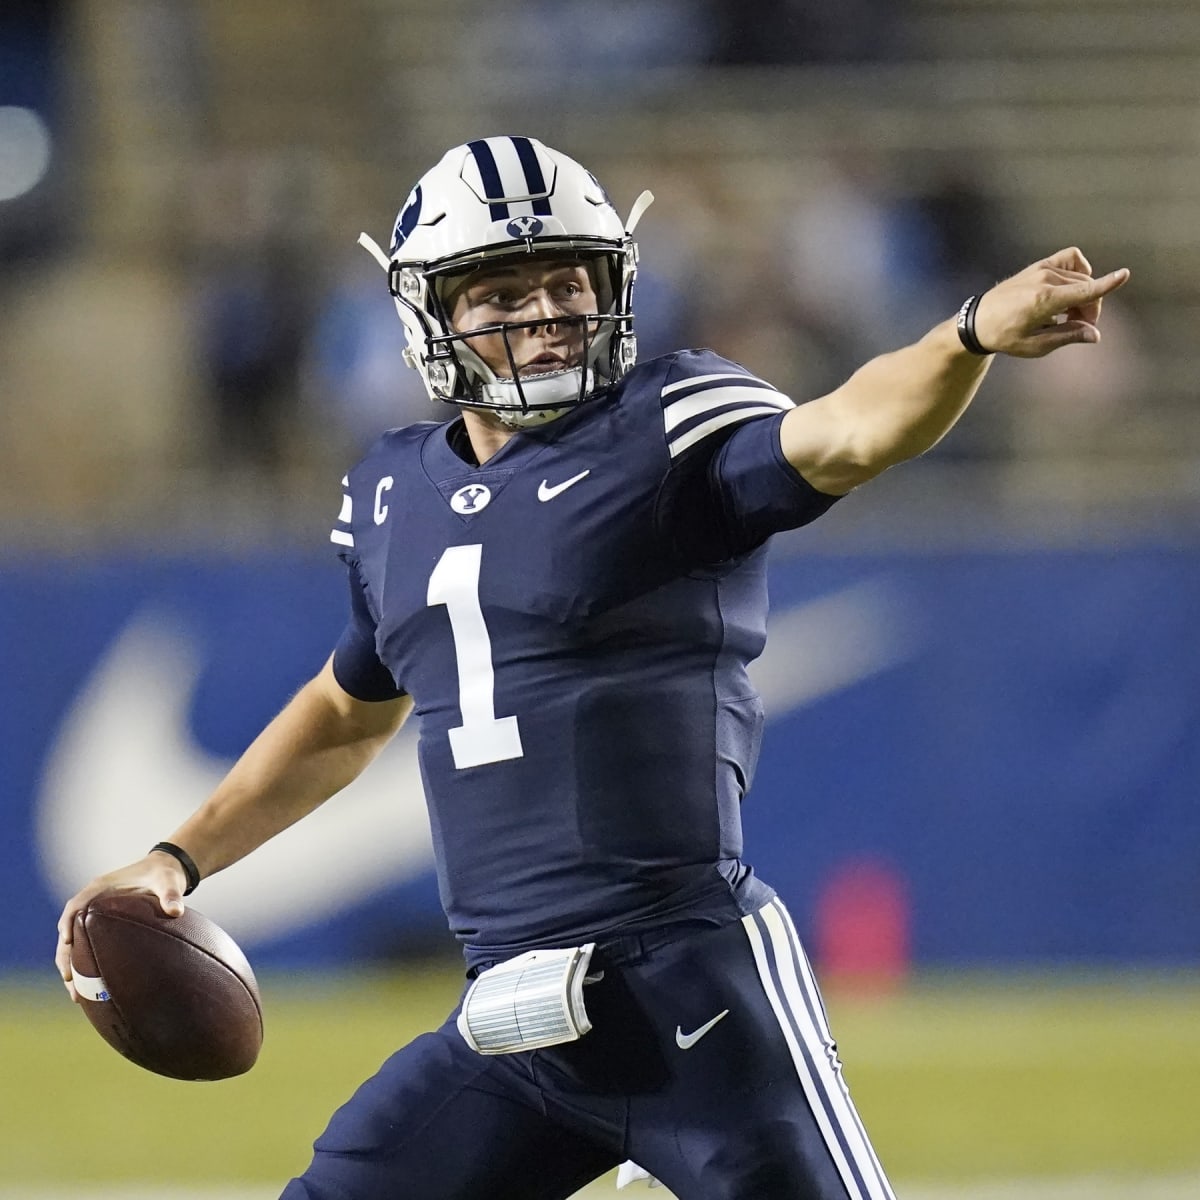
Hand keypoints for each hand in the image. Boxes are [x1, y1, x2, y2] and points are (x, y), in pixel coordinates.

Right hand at [54, 853, 188, 1002]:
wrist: (167, 871)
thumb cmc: (164, 874)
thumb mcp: (168, 881)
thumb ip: (171, 894)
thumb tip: (176, 911)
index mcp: (100, 888)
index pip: (75, 905)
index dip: (68, 923)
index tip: (68, 942)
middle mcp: (92, 902)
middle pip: (69, 930)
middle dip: (65, 955)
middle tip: (69, 980)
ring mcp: (95, 915)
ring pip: (74, 943)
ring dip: (72, 966)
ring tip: (77, 995)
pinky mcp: (102, 926)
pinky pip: (87, 946)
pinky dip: (85, 966)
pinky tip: (92, 989)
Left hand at [973, 247, 1129, 358]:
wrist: (978, 321)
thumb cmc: (1005, 336)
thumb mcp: (1036, 345)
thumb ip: (1068, 336)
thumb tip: (1095, 335)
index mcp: (1044, 300)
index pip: (1082, 291)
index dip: (1106, 285)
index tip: (1125, 275)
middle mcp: (1045, 279)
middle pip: (1086, 289)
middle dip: (1090, 309)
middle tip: (1080, 327)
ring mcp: (1042, 269)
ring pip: (1081, 278)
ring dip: (1083, 296)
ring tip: (1069, 314)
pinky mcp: (1040, 265)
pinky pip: (1072, 259)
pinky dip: (1079, 272)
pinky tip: (1071, 289)